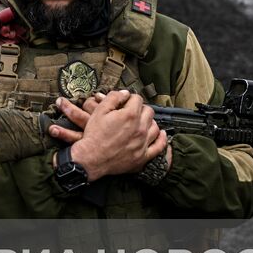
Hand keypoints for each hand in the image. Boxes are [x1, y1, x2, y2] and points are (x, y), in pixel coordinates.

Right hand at [51, 92, 170, 178]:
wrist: (91, 159)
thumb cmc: (94, 135)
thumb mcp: (99, 111)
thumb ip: (114, 98)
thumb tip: (125, 93)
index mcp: (130, 115)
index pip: (137, 99)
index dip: (130, 98)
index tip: (125, 102)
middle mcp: (140, 128)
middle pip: (148, 112)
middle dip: (141, 109)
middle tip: (132, 112)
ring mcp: (143, 143)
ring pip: (155, 127)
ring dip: (149, 122)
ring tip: (142, 122)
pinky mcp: (143, 156)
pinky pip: (159, 146)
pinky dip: (161, 139)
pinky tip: (160, 134)